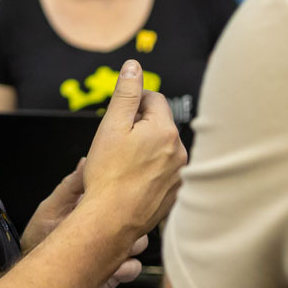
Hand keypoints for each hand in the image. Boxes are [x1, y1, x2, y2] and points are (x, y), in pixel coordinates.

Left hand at [22, 157, 151, 287]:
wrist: (32, 262)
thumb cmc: (40, 232)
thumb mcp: (53, 205)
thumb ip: (71, 185)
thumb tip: (85, 160)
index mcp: (99, 209)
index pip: (125, 198)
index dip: (127, 195)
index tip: (117, 197)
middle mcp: (109, 228)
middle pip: (138, 220)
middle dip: (131, 221)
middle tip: (111, 224)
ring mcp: (113, 250)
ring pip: (139, 244)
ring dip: (129, 244)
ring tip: (108, 244)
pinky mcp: (112, 271)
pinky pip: (132, 268)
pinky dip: (126, 267)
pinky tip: (111, 265)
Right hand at [77, 60, 185, 244]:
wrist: (111, 220)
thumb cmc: (108, 176)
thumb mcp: (111, 126)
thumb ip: (126, 93)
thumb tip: (134, 67)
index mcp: (165, 131)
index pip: (154, 100)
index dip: (132, 105)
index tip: (117, 119)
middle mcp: (179, 152)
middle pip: (158, 125)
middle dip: (138, 128)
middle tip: (115, 145)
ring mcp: (179, 176)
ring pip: (161, 150)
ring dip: (144, 151)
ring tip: (122, 166)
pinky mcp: (175, 194)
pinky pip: (163, 173)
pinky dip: (149, 172)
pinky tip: (131, 182)